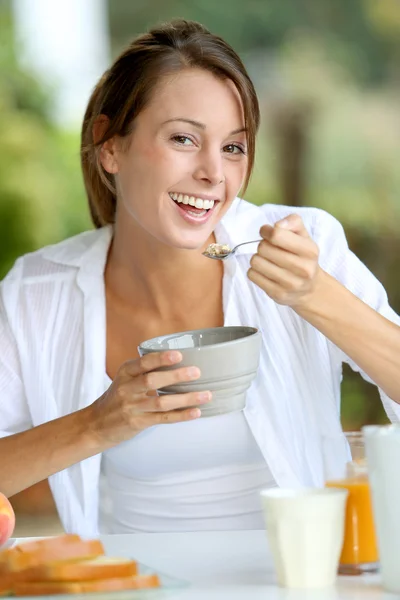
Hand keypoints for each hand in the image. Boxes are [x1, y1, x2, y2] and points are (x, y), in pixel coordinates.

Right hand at [86, 351, 210, 446]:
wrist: (95, 424)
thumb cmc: (117, 398)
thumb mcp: (125, 379)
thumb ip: (145, 370)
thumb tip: (180, 361)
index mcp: (125, 373)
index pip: (142, 363)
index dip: (160, 358)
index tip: (178, 355)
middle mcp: (127, 389)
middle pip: (152, 381)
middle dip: (176, 376)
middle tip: (196, 372)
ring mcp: (132, 407)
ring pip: (161, 402)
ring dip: (186, 398)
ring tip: (206, 395)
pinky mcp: (138, 423)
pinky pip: (163, 418)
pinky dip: (181, 415)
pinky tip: (196, 412)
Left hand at [247, 214, 321, 309]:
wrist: (310, 289)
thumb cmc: (303, 257)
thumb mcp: (304, 236)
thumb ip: (292, 222)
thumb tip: (277, 225)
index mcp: (310, 250)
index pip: (277, 234)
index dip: (266, 231)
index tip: (267, 233)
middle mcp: (303, 268)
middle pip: (263, 248)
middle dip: (263, 245)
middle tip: (270, 249)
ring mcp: (290, 284)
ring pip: (256, 261)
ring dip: (258, 258)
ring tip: (268, 260)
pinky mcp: (278, 294)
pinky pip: (252, 275)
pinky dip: (255, 271)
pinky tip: (265, 272)